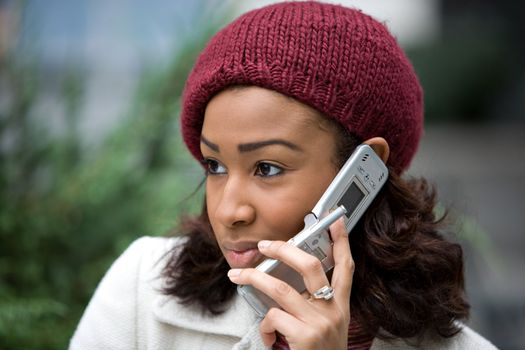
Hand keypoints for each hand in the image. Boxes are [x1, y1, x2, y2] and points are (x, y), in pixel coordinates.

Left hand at [227, 218, 353, 349]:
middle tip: (265, 245)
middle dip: (284, 249)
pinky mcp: (304, 337)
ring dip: (253, 278)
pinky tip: (270, 338)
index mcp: (341, 307)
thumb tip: (280, 280)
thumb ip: (313, 305)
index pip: (346, 267)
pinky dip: (265, 326)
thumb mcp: (326, 327)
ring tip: (237, 276)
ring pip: (280, 288)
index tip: (336, 219)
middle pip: (311, 266)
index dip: (342, 241)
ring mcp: (319, 323)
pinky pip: (272, 318)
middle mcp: (333, 311)